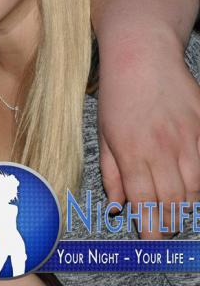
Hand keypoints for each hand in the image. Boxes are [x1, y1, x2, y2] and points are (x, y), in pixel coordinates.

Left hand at [93, 0, 199, 239]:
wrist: (141, 54)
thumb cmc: (117, 91)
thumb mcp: (103, 129)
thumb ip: (110, 171)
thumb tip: (117, 206)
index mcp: (129, 150)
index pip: (143, 200)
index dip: (149, 225)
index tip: (151, 240)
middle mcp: (159, 148)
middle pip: (170, 199)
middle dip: (169, 222)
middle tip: (166, 232)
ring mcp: (185, 138)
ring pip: (193, 188)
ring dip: (187, 208)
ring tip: (179, 217)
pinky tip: (194, 193)